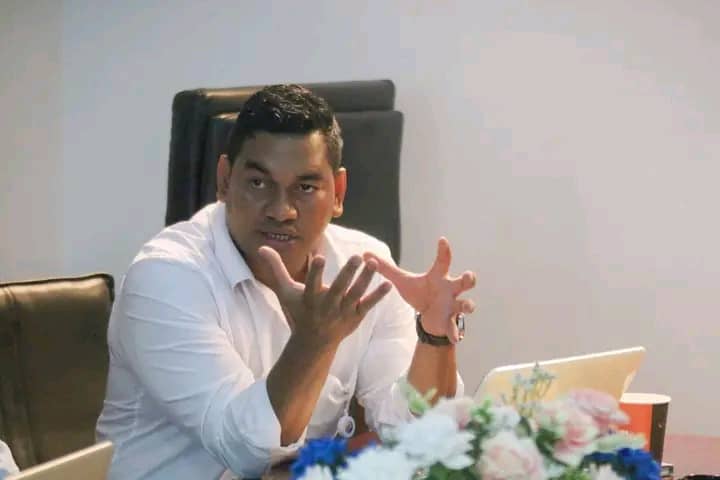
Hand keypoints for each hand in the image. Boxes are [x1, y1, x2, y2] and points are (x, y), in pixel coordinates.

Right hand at [258, 246, 391, 346]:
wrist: (314, 343)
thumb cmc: (299, 312)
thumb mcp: (285, 292)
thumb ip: (276, 269)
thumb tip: (262, 248)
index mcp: (310, 299)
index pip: (312, 284)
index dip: (315, 272)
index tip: (319, 257)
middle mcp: (327, 306)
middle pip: (338, 289)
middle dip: (347, 274)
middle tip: (356, 257)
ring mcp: (342, 313)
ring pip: (356, 295)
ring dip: (365, 280)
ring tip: (373, 263)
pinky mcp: (355, 317)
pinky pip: (368, 306)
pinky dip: (378, 296)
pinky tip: (388, 284)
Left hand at [363, 238, 475, 342]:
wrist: (429, 318)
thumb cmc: (419, 294)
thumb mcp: (402, 281)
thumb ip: (385, 268)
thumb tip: (365, 254)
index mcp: (438, 277)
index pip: (443, 260)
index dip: (444, 250)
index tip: (442, 240)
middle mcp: (449, 289)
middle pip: (464, 282)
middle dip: (469, 278)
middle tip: (469, 276)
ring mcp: (452, 306)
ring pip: (466, 304)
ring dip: (468, 305)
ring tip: (468, 306)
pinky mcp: (449, 322)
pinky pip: (454, 328)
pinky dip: (454, 333)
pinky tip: (453, 338)